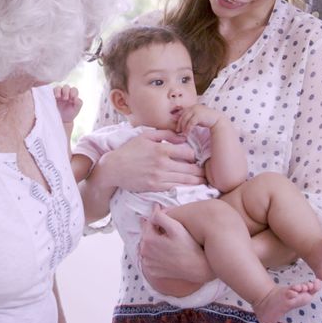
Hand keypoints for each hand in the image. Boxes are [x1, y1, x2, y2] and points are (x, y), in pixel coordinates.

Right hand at [54, 85, 81, 123]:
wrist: (62, 120)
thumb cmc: (70, 113)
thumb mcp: (76, 110)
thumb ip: (79, 104)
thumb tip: (76, 98)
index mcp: (72, 94)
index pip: (74, 90)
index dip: (73, 92)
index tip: (73, 98)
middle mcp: (65, 93)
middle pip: (66, 87)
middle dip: (66, 91)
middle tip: (66, 99)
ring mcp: (58, 94)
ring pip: (58, 88)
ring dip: (58, 91)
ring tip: (58, 97)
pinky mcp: (52, 96)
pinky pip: (51, 92)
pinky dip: (52, 93)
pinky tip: (54, 97)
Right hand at [90, 129, 204, 191]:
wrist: (113, 168)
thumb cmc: (129, 150)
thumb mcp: (146, 136)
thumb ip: (165, 134)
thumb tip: (182, 136)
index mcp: (161, 149)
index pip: (188, 153)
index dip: (195, 155)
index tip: (199, 157)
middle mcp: (162, 163)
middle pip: (189, 168)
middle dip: (200, 170)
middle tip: (208, 172)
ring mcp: (158, 177)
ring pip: (184, 180)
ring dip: (196, 181)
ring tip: (204, 181)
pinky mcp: (154, 187)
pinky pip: (174, 188)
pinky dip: (184, 188)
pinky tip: (191, 188)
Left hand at [139, 205, 213, 283]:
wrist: (196, 268)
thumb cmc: (188, 247)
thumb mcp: (176, 227)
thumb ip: (161, 217)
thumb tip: (153, 212)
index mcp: (148, 240)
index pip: (147, 223)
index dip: (154, 216)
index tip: (160, 211)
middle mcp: (145, 253)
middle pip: (146, 235)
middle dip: (154, 229)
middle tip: (165, 226)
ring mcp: (148, 263)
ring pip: (148, 247)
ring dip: (153, 241)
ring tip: (166, 239)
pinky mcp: (153, 271)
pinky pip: (150, 258)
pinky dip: (155, 253)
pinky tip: (165, 251)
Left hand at [175, 103, 223, 132]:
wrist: (217, 120)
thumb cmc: (207, 119)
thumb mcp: (198, 117)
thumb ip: (191, 117)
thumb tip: (182, 122)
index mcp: (193, 106)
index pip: (183, 113)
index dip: (179, 120)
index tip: (178, 126)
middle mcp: (193, 107)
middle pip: (183, 116)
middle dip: (180, 124)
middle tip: (178, 131)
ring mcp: (196, 111)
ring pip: (186, 119)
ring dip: (183, 127)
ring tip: (183, 133)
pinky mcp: (198, 116)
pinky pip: (190, 123)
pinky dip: (188, 129)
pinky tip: (187, 134)